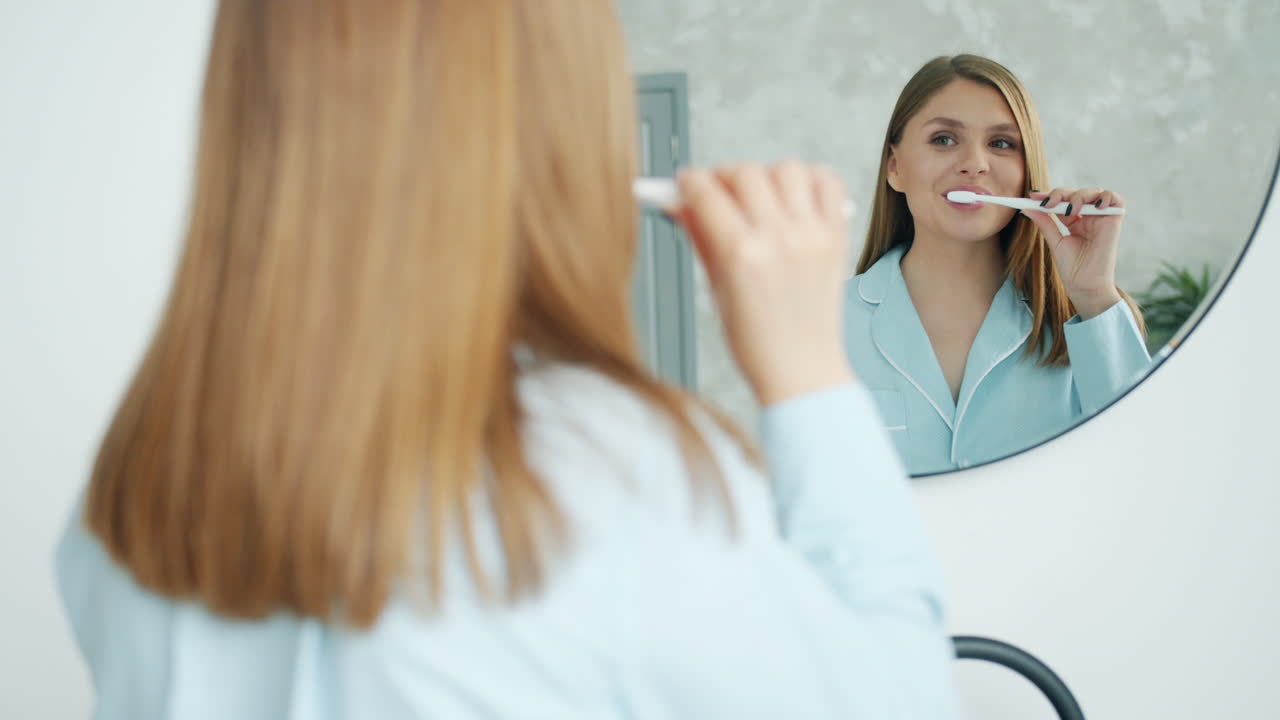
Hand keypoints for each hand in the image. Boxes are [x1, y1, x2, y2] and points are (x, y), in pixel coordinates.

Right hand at [670, 162, 854, 405]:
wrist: (801, 370)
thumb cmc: (756, 341)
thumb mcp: (716, 288)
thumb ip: (699, 236)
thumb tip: (679, 203)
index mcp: (741, 256)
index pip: (706, 193)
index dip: (688, 182)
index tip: (684, 182)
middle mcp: (779, 239)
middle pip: (746, 173)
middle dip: (723, 176)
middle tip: (717, 190)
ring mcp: (812, 236)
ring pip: (787, 169)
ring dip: (766, 175)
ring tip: (759, 196)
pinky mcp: (837, 238)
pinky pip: (828, 183)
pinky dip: (811, 179)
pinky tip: (795, 196)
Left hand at [1021, 187, 1124, 318]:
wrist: (1085, 284)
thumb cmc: (1072, 268)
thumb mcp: (1055, 241)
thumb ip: (1045, 223)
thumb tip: (1027, 208)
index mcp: (1076, 221)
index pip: (1063, 200)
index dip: (1050, 196)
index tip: (1033, 196)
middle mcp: (1089, 217)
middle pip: (1077, 193)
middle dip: (1060, 194)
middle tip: (1047, 203)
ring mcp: (1102, 218)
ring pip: (1093, 192)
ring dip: (1079, 196)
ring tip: (1070, 210)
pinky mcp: (1115, 220)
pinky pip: (1116, 199)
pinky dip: (1106, 196)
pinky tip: (1094, 206)